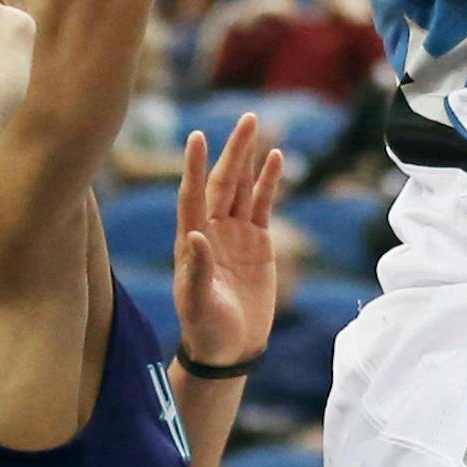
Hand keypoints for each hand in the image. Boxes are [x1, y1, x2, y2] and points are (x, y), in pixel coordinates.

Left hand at [173, 114, 285, 369]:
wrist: (229, 347)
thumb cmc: (205, 327)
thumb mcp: (197, 303)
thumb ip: (196, 270)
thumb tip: (194, 236)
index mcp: (191, 241)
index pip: (193, 196)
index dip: (195, 168)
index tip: (197, 137)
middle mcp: (211, 229)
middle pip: (223, 182)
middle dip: (233, 151)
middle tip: (246, 119)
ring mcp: (235, 233)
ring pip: (243, 187)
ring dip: (248, 157)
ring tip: (255, 125)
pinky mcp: (257, 241)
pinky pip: (263, 204)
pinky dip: (268, 181)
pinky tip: (274, 158)